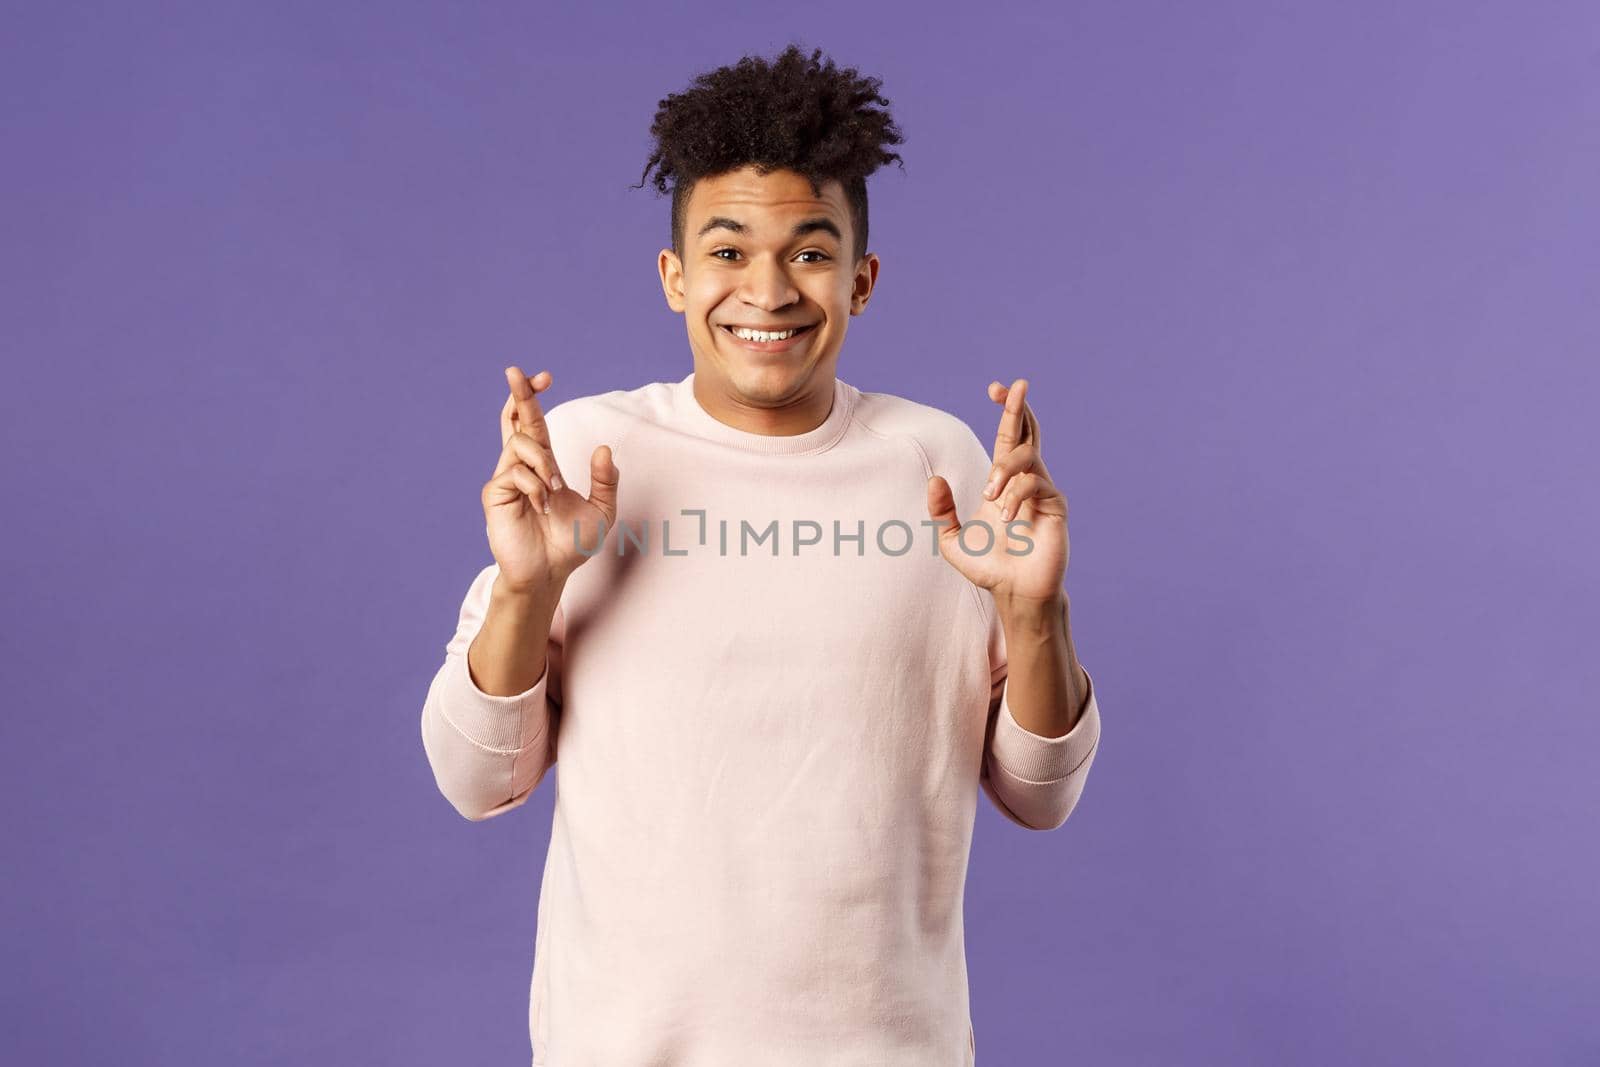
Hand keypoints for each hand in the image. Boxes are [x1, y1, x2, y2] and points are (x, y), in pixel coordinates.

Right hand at [482, 367, 618, 591]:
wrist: (551, 573)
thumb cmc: (572, 544)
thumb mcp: (602, 510)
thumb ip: (606, 480)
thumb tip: (604, 449)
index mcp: (543, 464)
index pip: (534, 422)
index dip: (533, 398)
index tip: (544, 377)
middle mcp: (521, 467)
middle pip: (515, 420)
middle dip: (517, 394)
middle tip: (515, 370)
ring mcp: (506, 479)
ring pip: (521, 445)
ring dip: (542, 463)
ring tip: (553, 490)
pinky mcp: (495, 495)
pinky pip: (514, 473)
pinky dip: (534, 485)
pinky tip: (540, 505)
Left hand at [926, 378, 1068, 604]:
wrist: (1014, 593)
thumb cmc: (990, 568)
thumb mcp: (952, 540)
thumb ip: (941, 511)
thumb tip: (934, 479)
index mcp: (1004, 483)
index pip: (1009, 437)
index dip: (1006, 411)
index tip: (995, 388)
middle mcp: (1026, 481)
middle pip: (1028, 432)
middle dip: (1020, 407)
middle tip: (1017, 385)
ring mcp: (1043, 492)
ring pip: (1027, 457)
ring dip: (1004, 471)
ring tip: (990, 497)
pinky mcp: (1055, 507)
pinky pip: (1036, 484)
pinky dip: (1016, 496)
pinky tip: (1006, 519)